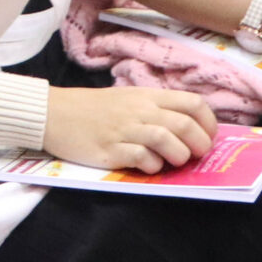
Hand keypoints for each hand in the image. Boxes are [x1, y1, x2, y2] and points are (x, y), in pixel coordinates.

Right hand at [41, 86, 215, 172]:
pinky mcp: (110, 150)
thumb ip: (154, 110)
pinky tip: (148, 166)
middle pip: (184, 125)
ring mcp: (124, 130)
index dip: (208, 123)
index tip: (207, 137)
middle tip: (196, 155)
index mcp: (146, 96)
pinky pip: (143, 159)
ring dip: (179, 157)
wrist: (53, 114)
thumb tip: (188, 130)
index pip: (193, 104)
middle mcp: (139, 111)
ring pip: (168, 142)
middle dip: (199, 145)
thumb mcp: (126, 99)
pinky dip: (152, 166)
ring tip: (173, 162)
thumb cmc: (92, 108)